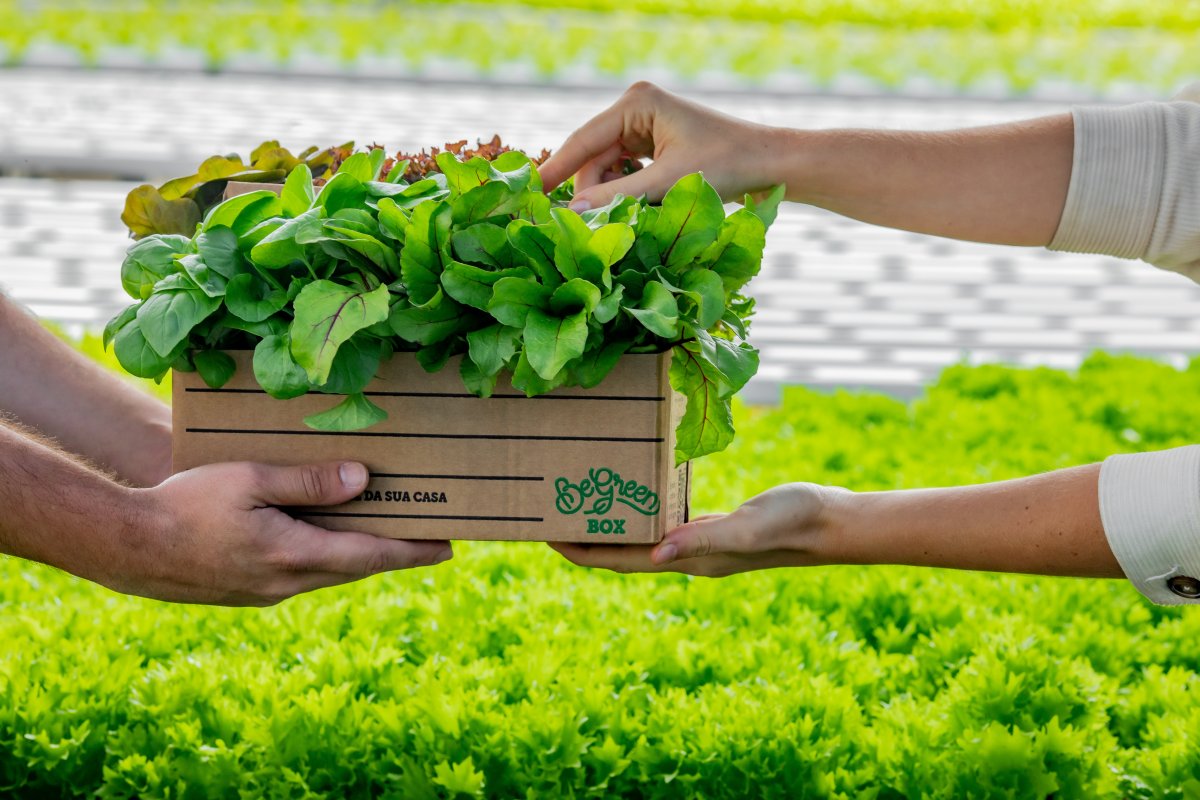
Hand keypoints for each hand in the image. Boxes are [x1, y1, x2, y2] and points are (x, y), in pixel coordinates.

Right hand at [109, 461, 451, 604]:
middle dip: (396, 553)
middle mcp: (287, 582)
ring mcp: (267, 591)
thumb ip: (307, 482)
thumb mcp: (249, 480)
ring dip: (360, 554)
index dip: (412, 550)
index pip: (370, 554)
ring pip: (329, 570)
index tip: (449, 547)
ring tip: (387, 532)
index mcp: (293, 555)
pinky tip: (326, 537)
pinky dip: (326, 555)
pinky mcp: (249, 591)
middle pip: (356, 566)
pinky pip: (302, 572)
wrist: (126, 548)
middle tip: (432, 540)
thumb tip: (361, 480)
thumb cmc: (186, 506)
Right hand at [538, 81, 781, 209]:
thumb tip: (572, 211)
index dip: (555, 170)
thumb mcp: (668, 183)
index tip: (529, 195)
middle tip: (585, 227)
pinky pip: (625, 173)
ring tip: (623, 220)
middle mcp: (636, 108)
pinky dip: (626, 194)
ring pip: (607, 169)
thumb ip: (619, 197)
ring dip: (611, 196)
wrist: (770, 164)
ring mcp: (645, 126)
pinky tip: (638, 210)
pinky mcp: (654, 145)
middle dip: (591, 191)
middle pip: (593, 158)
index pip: (583, 140)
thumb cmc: (727, 165)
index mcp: (637, 102)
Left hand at [551, 483, 848, 576]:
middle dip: (583, 538)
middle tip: (548, 512)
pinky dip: (640, 510)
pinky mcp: (713, 525)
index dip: (580, 552)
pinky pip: (663, 521)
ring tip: (578, 501)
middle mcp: (685, 554)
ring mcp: (699, 542)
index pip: (618, 561)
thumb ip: (704, 538)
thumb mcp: (747, 528)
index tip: (545, 534)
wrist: (830, 523)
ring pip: (639, 537)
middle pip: (620, 552)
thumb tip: (655, 552)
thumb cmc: (792, 522)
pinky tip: (632, 491)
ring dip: (608, 525)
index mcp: (686, 559)